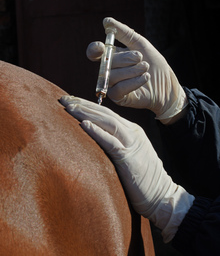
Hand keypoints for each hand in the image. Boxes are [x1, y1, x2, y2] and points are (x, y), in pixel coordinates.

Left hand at [60, 96, 193, 241]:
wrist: (162, 195)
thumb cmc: (143, 178)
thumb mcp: (129, 154)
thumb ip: (116, 143)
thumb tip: (96, 140)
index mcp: (131, 131)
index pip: (107, 113)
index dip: (88, 105)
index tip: (71, 101)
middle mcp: (132, 132)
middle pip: (105, 113)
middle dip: (83, 104)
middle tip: (64, 99)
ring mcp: (132, 143)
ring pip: (107, 122)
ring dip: (86, 113)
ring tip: (69, 107)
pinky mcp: (129, 158)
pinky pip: (111, 142)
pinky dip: (97, 132)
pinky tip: (84, 124)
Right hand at [87, 18, 187, 122]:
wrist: (166, 84)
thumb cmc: (154, 64)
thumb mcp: (140, 44)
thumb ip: (124, 33)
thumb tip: (106, 21)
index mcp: (111, 57)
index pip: (94, 53)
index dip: (94, 49)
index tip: (101, 46)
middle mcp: (108, 71)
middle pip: (106, 62)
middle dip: (125, 58)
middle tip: (140, 58)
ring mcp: (112, 85)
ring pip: (112, 76)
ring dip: (132, 70)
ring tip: (145, 68)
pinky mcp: (118, 97)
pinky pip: (119, 89)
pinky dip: (133, 82)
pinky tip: (145, 77)